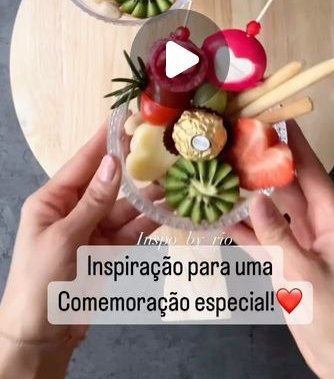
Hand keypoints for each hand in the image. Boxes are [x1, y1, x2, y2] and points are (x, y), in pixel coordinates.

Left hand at [0, 124, 160, 378]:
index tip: (125, 116)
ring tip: (175, 176)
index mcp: (53, 200)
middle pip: (109, 181)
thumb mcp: (63, 238)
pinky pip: (132, 229)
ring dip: (148, 194)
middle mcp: (75, 209)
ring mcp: (94, 230)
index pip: (84, 162)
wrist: (41, 336)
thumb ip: (93, 202)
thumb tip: (113, 163)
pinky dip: (151, 220)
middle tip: (160, 143)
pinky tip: (169, 208)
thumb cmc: (38, 282)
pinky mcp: (109, 250)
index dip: (105, 139)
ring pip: (126, 205)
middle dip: (133, 164)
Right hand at [229, 121, 333, 378]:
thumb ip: (278, 236)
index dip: (296, 145)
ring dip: (251, 197)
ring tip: (222, 175)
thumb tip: (256, 199)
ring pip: (274, 212)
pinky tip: (222, 220)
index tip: (277, 119)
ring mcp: (303, 245)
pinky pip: (265, 240)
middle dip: (265, 166)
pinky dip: (246, 230)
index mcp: (333, 221)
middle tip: (237, 144)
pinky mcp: (291, 265)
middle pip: (290, 187)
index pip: (312, 172)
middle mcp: (319, 226)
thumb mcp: (306, 275)